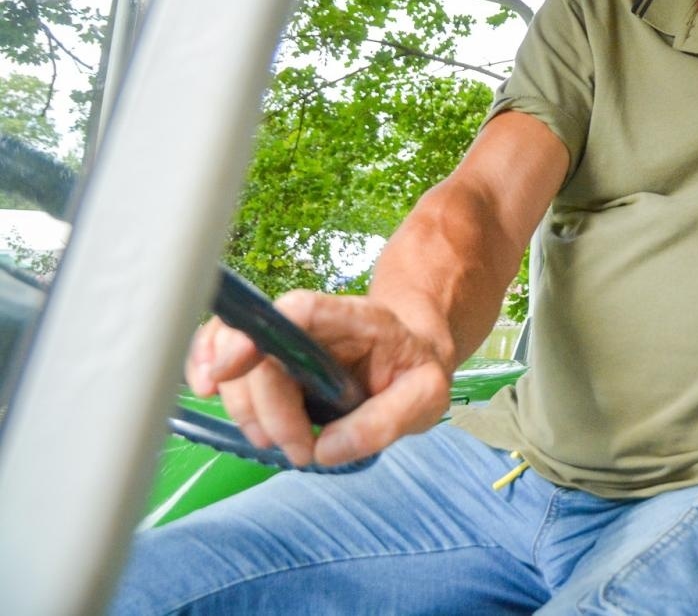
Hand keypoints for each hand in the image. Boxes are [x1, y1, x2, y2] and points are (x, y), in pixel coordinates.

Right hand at [187, 291, 451, 467]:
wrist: (411, 358)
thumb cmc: (416, 370)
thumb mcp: (426, 396)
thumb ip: (385, 422)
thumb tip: (325, 448)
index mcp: (357, 320)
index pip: (300, 309)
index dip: (258, 331)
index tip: (232, 369)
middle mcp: (314, 325)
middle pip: (260, 349)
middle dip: (262, 405)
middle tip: (295, 447)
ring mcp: (287, 341)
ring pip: (236, 359)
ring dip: (243, 408)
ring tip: (278, 442)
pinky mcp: (271, 361)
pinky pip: (227, 359)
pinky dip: (211, 377)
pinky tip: (210, 396)